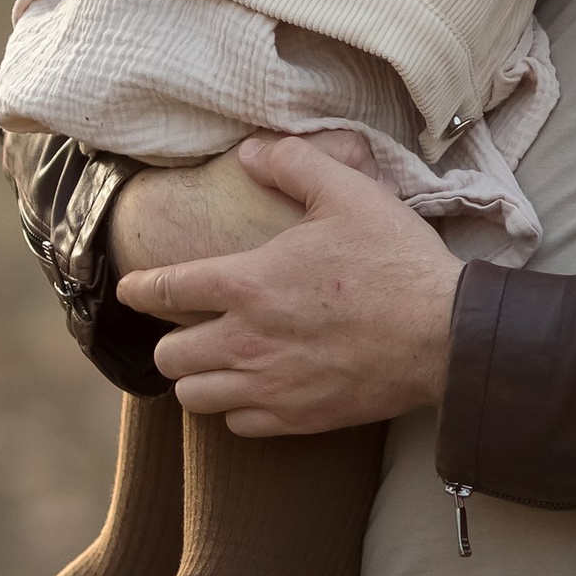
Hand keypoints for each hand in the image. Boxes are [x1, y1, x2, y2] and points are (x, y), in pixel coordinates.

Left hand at [116, 136, 460, 437]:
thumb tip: (249, 151)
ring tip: (214, 362)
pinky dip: (236, 408)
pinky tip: (253, 388)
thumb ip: (292, 163)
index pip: (164, 289)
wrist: (444, 335)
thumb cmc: (396, 261)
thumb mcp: (348, 192)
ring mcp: (269, 386)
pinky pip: (237, 425)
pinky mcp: (297, 419)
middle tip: (189, 326)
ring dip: (197, 379)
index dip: (138, 288)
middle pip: (169, 356)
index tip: (131, 288)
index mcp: (248, 282)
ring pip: (194, 397)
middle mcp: (246, 341)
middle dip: (171, 338)